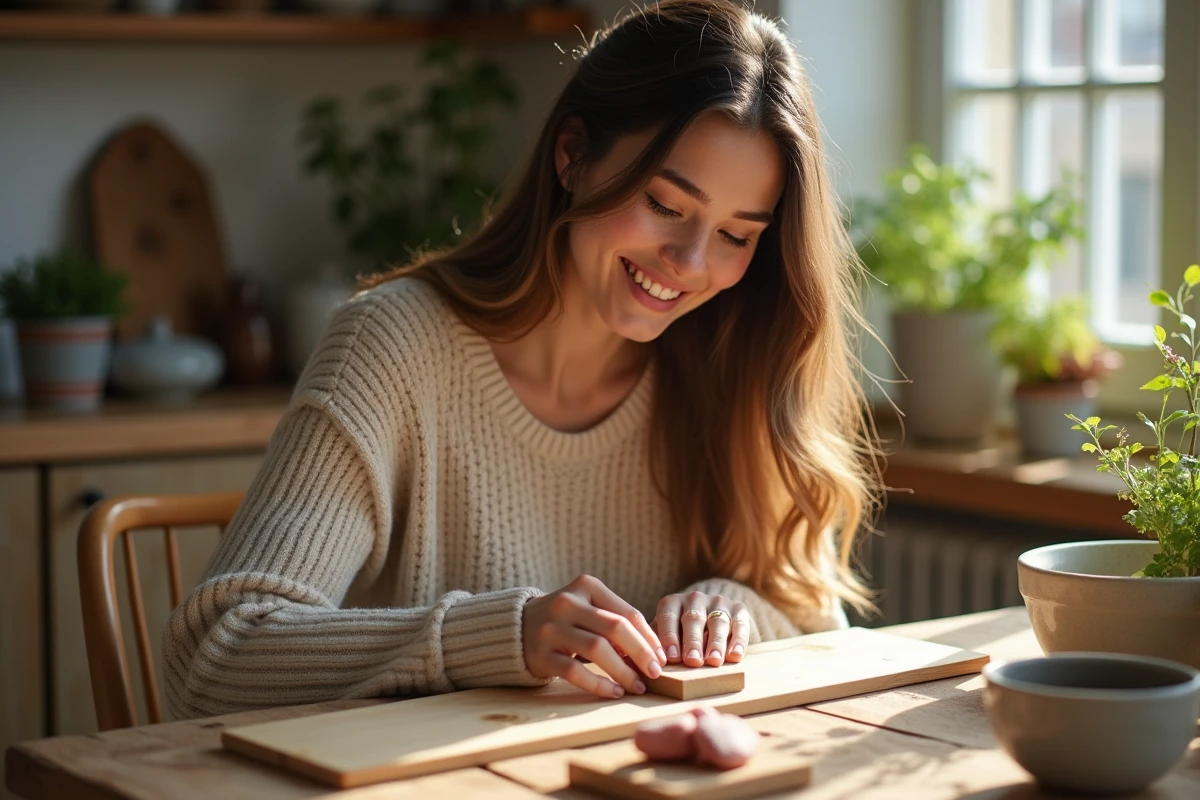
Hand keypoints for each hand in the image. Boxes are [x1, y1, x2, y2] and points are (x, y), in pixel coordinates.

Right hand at [522, 574, 666, 698]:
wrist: (515, 628)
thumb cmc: (565, 620)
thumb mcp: (587, 608)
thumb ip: (615, 622)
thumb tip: (652, 653)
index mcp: (585, 586)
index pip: (626, 612)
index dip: (649, 637)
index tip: (662, 657)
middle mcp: (567, 602)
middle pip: (614, 627)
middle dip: (641, 652)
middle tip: (655, 672)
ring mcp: (551, 628)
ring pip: (597, 648)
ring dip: (623, 671)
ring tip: (637, 686)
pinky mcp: (541, 653)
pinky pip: (575, 671)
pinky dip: (598, 683)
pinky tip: (613, 692)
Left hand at [653, 592, 750, 667]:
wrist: (713, 620)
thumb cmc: (681, 635)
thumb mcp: (666, 636)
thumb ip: (655, 646)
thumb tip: (642, 665)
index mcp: (672, 603)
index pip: (668, 618)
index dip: (670, 637)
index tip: (672, 658)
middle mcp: (695, 599)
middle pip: (694, 619)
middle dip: (692, 641)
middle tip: (692, 661)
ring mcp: (718, 602)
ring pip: (717, 622)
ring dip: (715, 643)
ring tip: (713, 661)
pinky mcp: (739, 610)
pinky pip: (739, 625)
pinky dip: (738, 641)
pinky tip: (734, 656)